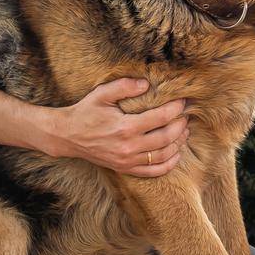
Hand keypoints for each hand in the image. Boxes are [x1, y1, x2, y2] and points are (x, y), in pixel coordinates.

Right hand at [51, 78, 189, 176]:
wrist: (68, 136)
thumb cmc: (86, 111)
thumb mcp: (102, 93)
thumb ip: (124, 86)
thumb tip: (146, 83)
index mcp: (125, 127)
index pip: (160, 118)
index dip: (175, 109)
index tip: (183, 101)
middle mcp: (128, 147)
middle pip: (166, 138)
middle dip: (180, 125)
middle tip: (186, 116)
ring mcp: (127, 160)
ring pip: (163, 156)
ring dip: (178, 144)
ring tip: (184, 131)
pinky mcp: (125, 169)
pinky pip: (153, 171)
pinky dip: (169, 164)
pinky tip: (176, 154)